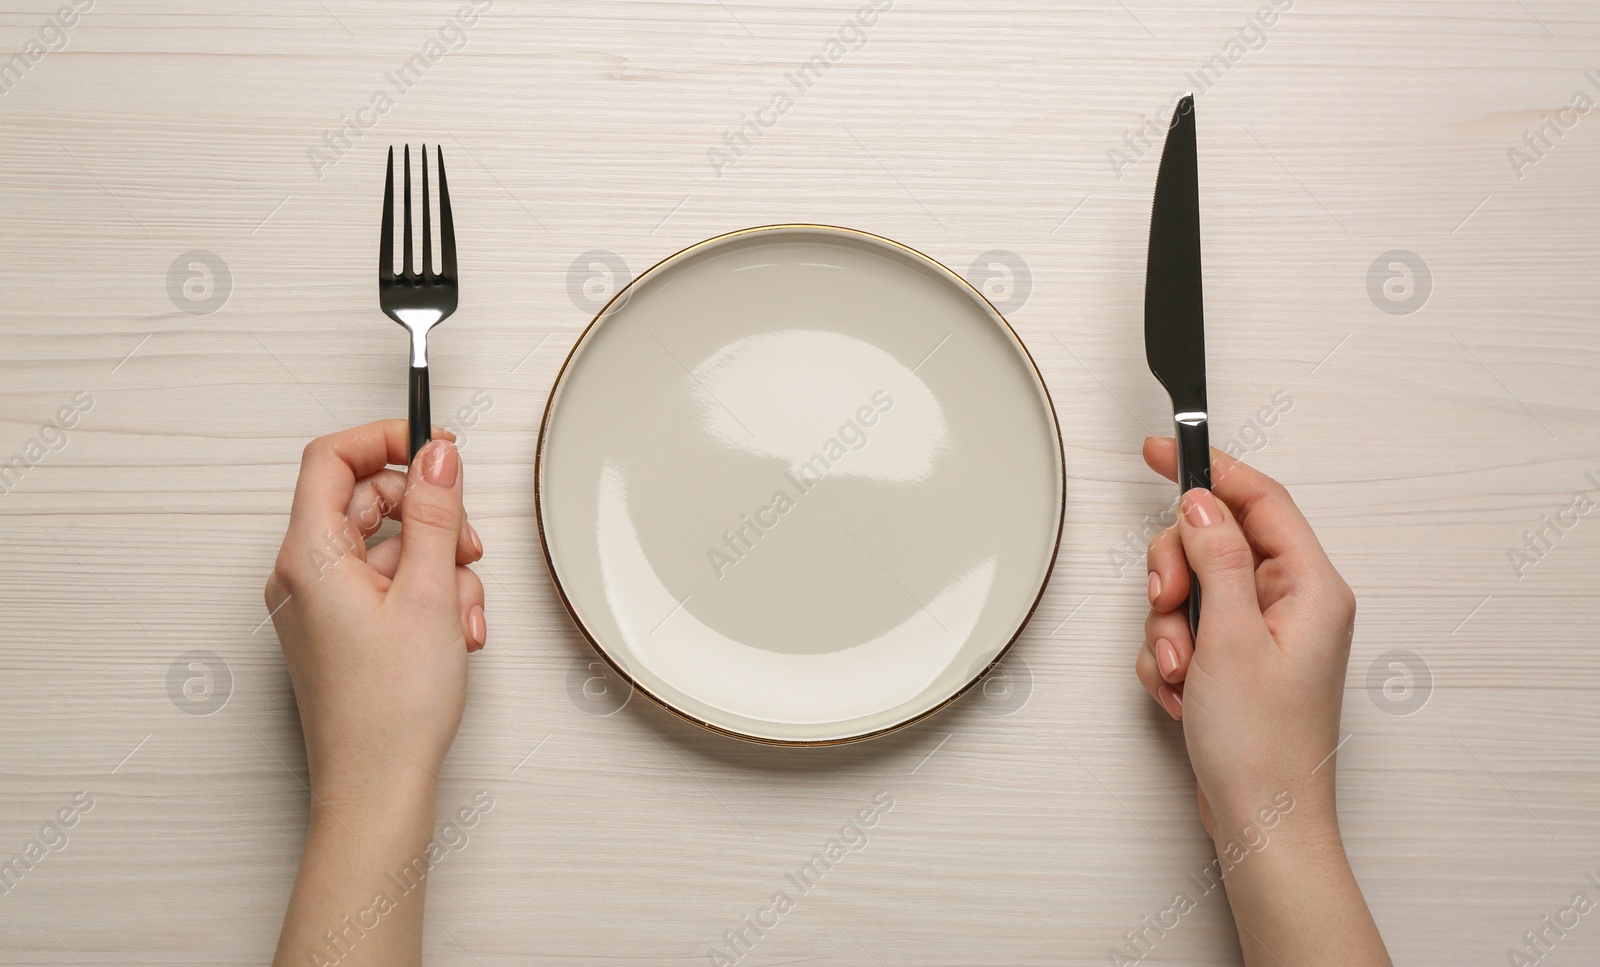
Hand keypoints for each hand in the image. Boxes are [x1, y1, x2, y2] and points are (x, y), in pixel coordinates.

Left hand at [264, 419, 485, 801]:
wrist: (377, 788)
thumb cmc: (391, 709)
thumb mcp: (431, 592)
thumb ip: (436, 512)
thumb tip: (436, 454)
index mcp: (308, 556)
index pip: (331, 458)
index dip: (385, 439)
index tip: (434, 444)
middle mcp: (301, 576)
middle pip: (366, 502)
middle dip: (428, 514)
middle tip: (466, 543)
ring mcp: (318, 606)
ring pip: (386, 547)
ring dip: (438, 566)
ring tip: (461, 611)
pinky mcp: (338, 632)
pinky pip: (385, 586)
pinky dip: (425, 596)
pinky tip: (451, 632)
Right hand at [1134, 438, 1389, 966]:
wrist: (1262, 822)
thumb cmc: (1263, 747)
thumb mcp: (1231, 637)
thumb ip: (1215, 557)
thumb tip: (1203, 501)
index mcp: (1311, 587)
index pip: (1259, 499)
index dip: (1209, 468)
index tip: (1160, 450)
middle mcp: (1291, 603)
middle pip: (1212, 542)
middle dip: (1175, 575)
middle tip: (1170, 607)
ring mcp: (1262, 633)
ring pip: (1191, 588)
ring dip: (1169, 627)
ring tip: (1184, 673)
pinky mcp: (1236, 662)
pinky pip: (1185, 630)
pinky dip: (1171, 657)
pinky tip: (1182, 693)